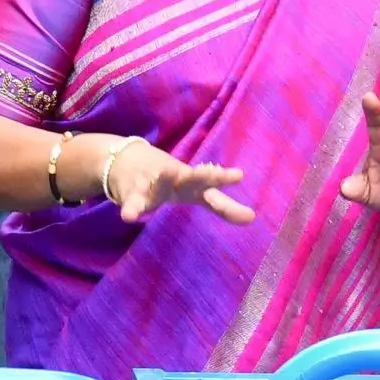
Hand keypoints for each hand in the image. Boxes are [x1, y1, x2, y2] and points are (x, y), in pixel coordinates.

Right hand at [99, 137, 254, 225]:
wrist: (127, 160)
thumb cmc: (171, 180)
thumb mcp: (196, 192)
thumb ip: (223, 206)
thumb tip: (253, 218)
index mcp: (192, 183)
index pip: (210, 182)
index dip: (222, 178)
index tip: (239, 175)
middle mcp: (175, 180)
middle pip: (189, 178)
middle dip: (199, 175)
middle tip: (212, 172)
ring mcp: (153, 185)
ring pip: (160, 183)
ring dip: (166, 177)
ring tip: (169, 171)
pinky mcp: (133, 194)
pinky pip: (132, 203)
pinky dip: (131, 209)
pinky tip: (129, 217)